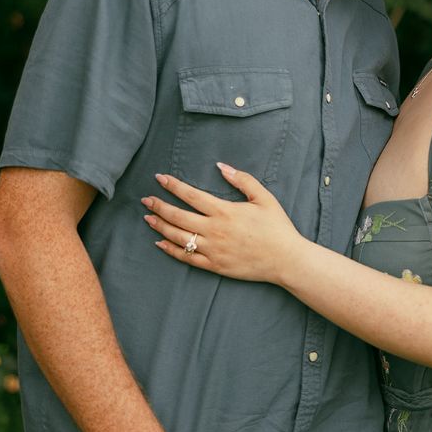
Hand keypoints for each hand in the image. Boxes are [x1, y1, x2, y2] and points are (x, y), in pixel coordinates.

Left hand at [141, 164, 302, 284]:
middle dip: (159, 206)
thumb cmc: (277, 227)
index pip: (191, 195)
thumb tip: (221, 166)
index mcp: (225, 211)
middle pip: (178, 216)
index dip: (173, 185)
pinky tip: (160, 243)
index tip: (159, 177)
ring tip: (148, 218)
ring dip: (161, 226)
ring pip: (178, 237)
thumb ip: (242, 180)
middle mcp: (215, 230)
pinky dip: (171, 250)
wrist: (285, 259)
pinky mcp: (215, 266)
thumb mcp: (264, 198)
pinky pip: (187, 258)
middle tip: (146, 199)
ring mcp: (213, 250)